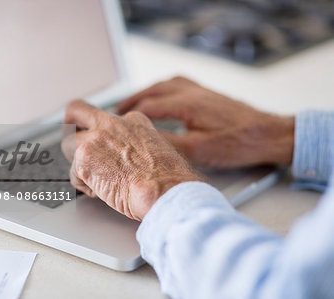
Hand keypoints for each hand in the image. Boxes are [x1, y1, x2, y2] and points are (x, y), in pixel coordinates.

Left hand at [62, 100, 201, 220]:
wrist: (163, 190)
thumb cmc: (167, 180)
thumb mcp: (158, 151)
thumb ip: (137, 147)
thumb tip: (129, 159)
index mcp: (133, 121)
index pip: (107, 120)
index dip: (102, 134)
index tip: (101, 143)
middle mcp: (111, 124)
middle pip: (76, 110)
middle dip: (70, 123)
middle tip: (70, 137)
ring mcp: (95, 138)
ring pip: (69, 147)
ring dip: (79, 166)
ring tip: (98, 182)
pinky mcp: (84, 157)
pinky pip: (73, 175)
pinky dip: (85, 187)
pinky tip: (103, 192)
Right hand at [118, 76, 294, 168]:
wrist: (269, 134)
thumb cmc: (240, 143)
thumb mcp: (200, 150)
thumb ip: (171, 144)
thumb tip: (147, 142)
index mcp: (188, 104)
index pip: (150, 107)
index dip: (130, 115)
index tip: (118, 122)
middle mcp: (193, 93)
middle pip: (154, 90)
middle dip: (134, 99)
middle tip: (119, 108)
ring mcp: (202, 91)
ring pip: (166, 84)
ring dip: (148, 91)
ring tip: (136, 100)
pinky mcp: (209, 95)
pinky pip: (180, 83)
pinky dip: (164, 88)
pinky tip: (164, 95)